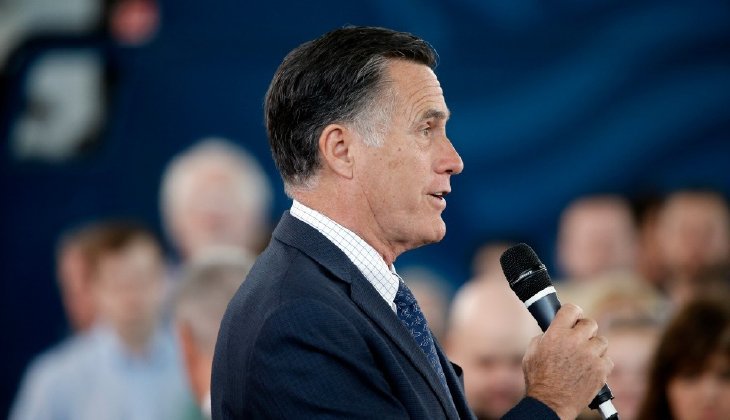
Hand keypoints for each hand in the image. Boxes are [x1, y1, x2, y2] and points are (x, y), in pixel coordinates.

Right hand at [522, 303, 613, 418]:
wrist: (550, 403)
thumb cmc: (538, 378)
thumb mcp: (532, 351)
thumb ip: (545, 336)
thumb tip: (555, 329)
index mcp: (556, 333)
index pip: (571, 309)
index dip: (573, 312)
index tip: (573, 317)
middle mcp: (575, 341)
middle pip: (590, 323)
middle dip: (584, 330)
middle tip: (579, 339)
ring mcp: (590, 356)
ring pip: (601, 341)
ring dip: (594, 347)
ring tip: (585, 356)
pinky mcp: (601, 370)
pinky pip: (608, 359)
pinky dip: (600, 364)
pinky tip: (590, 369)